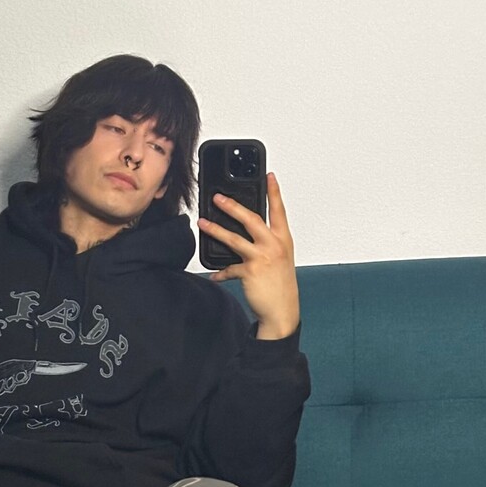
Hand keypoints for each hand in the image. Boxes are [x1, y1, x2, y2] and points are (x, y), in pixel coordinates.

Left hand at [199, 173, 299, 336]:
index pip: (279, 210)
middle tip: (217, 198)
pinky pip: (229, 268)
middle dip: (232, 206)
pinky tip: (215, 275)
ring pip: (233, 239)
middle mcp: (274, 245)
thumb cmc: (281, 285)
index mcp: (283, 239)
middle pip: (251, 218)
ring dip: (215, 230)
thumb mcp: (280, 259)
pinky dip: (221, 273)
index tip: (269, 175)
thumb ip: (268, 243)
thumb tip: (247, 234)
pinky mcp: (250, 271)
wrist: (282, 311)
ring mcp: (262, 257)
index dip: (274, 192)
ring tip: (202, 223)